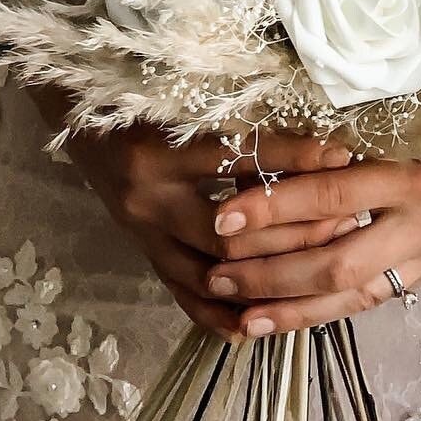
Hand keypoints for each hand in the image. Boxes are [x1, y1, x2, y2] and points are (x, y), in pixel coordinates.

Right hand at [47, 103, 357, 337]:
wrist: (76, 119)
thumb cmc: (135, 99)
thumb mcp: (177, 99)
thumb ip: (232, 118)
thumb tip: (301, 127)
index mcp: (161, 151)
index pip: (241, 157)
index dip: (294, 157)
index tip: (342, 155)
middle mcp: (150, 199)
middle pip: (232, 232)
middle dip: (292, 230)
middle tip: (343, 222)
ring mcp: (145, 235)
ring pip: (215, 273)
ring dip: (269, 275)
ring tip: (321, 268)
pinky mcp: (146, 255)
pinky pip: (187, 298)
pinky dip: (225, 314)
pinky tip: (263, 321)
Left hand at [204, 147, 420, 336]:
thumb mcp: (404, 114)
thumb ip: (348, 136)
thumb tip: (272, 148)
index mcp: (412, 172)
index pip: (330, 198)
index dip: (274, 208)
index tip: (224, 216)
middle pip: (335, 262)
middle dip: (270, 274)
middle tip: (218, 274)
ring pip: (353, 295)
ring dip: (293, 308)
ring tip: (241, 315)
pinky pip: (374, 297)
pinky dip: (329, 309)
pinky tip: (291, 317)